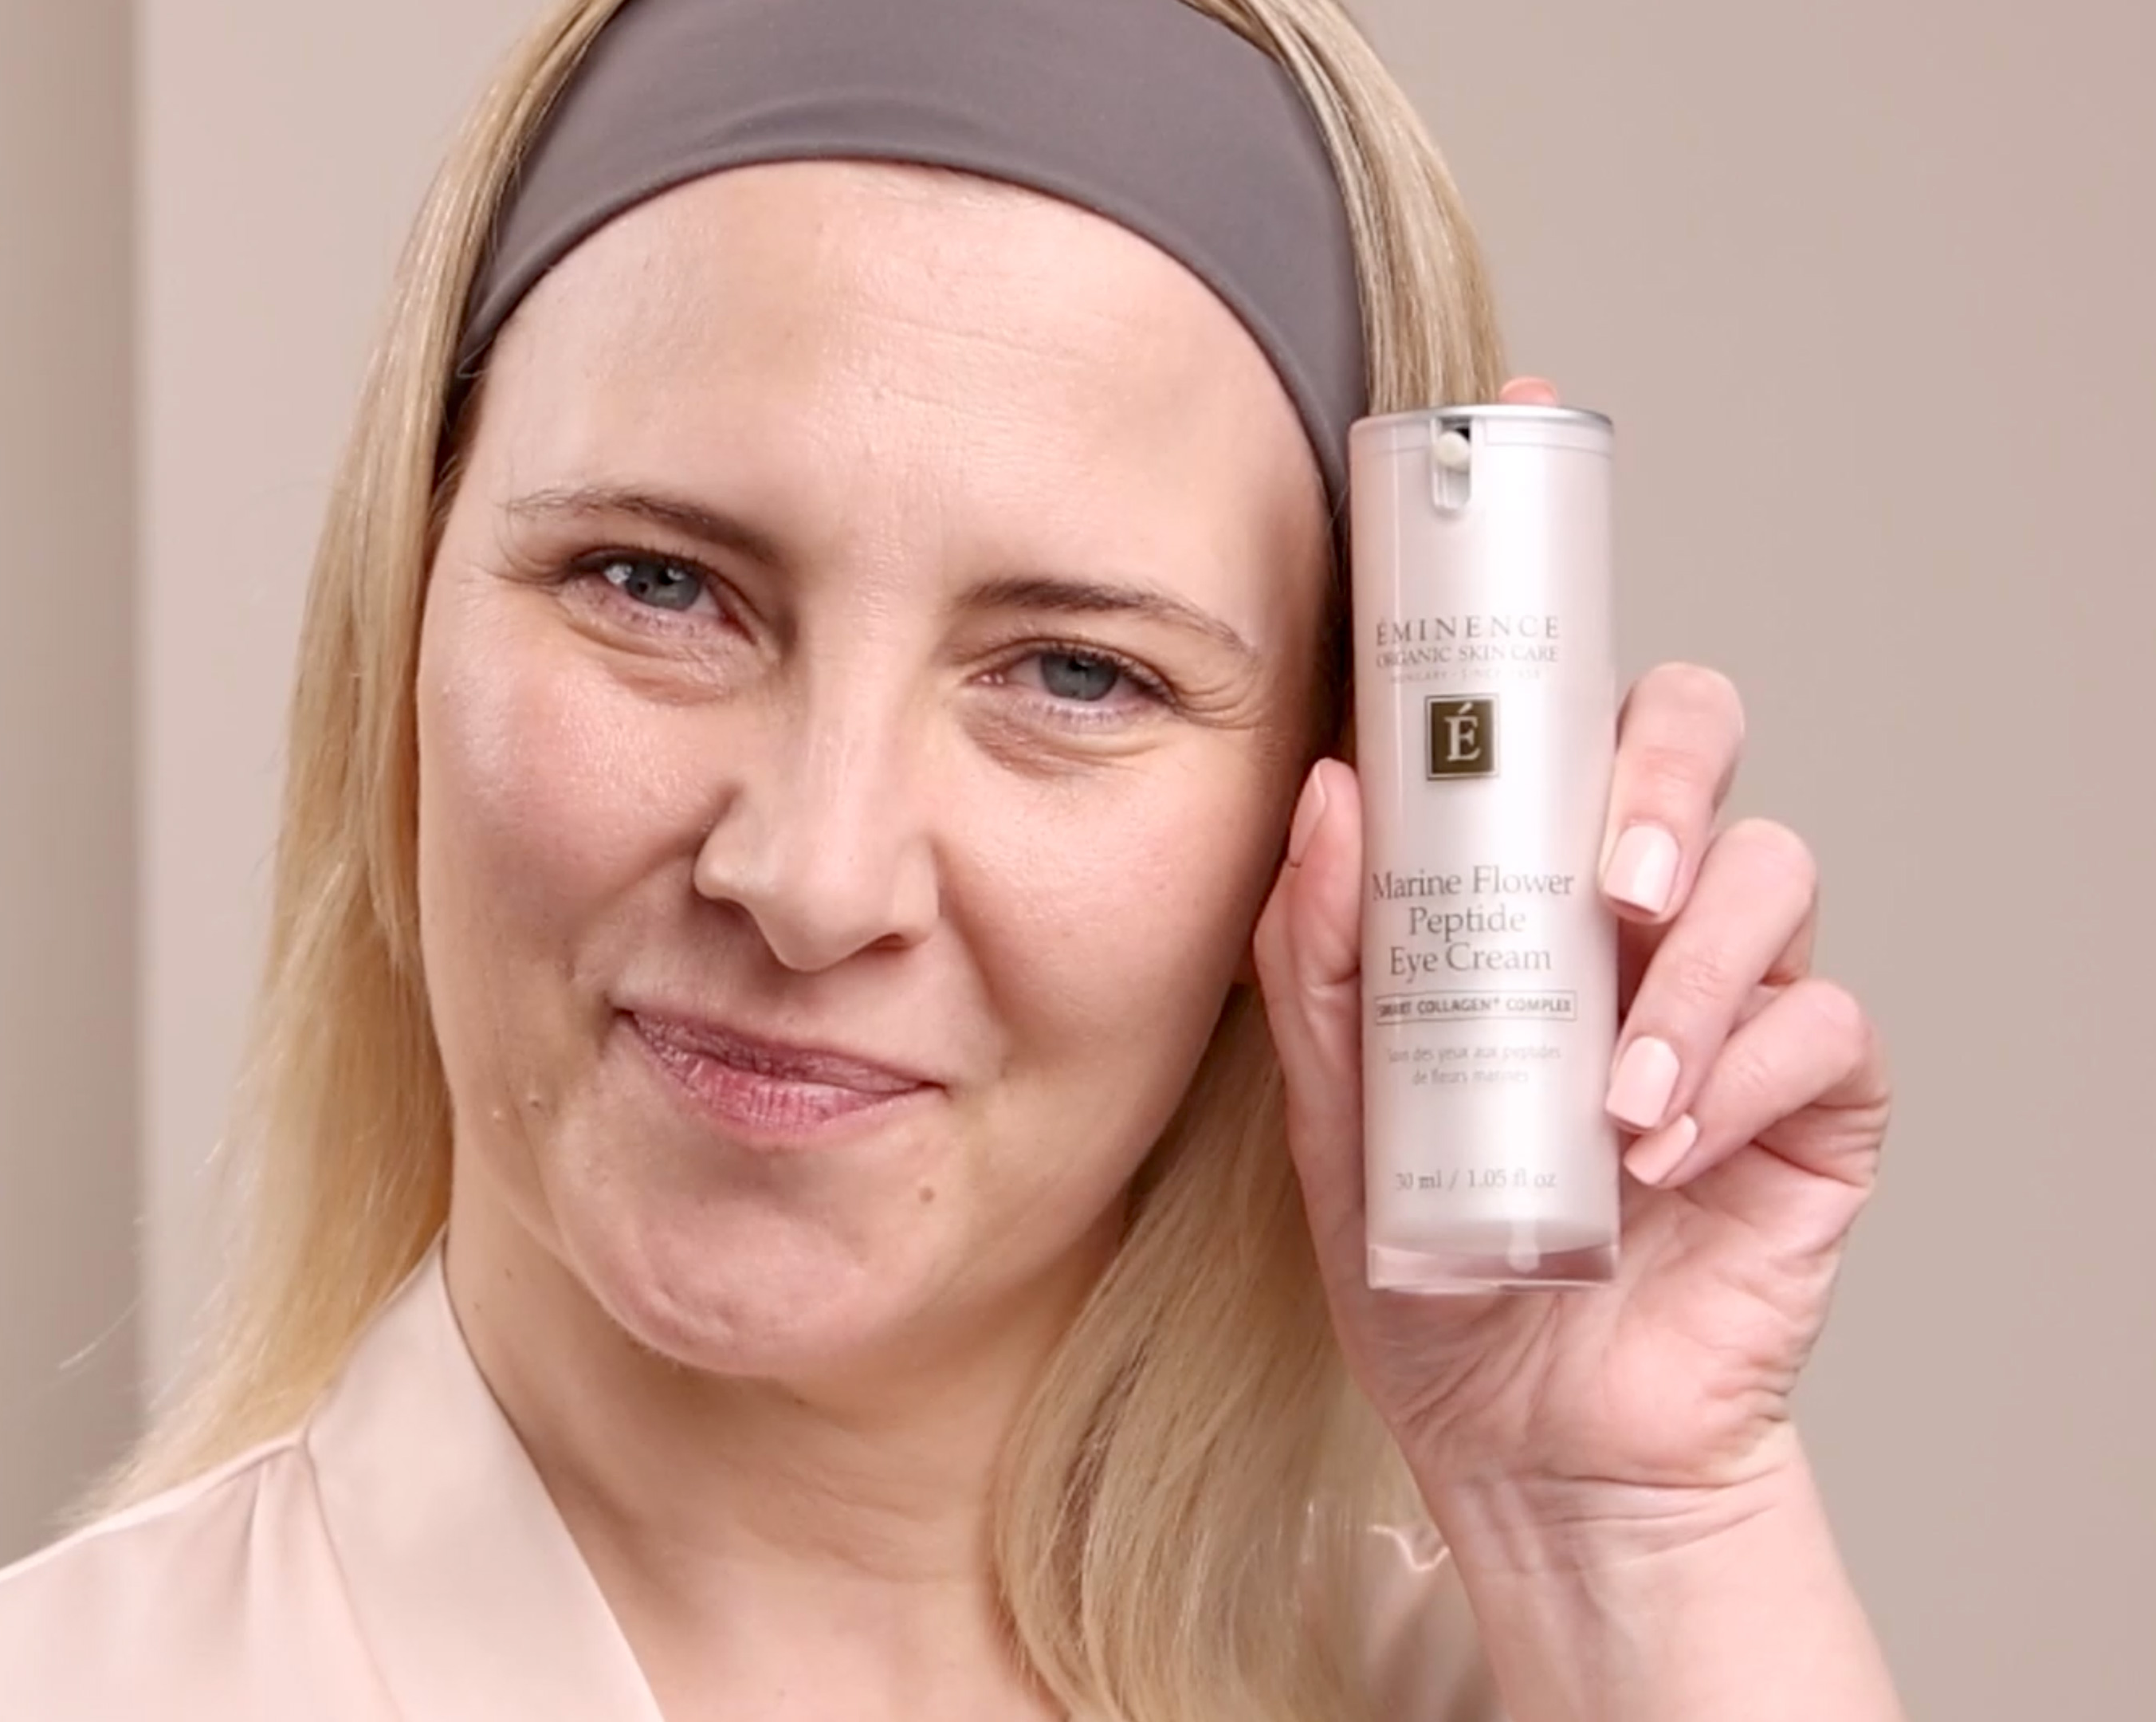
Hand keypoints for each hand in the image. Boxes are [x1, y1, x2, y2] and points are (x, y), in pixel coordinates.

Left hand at [1250, 378, 1893, 1558]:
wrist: (1515, 1429)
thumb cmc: (1428, 1253)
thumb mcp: (1334, 1103)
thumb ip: (1325, 955)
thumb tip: (1329, 790)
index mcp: (1519, 882)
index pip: (1549, 709)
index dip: (1543, 592)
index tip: (1515, 461)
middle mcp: (1638, 910)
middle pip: (1695, 738)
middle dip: (1658, 777)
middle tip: (1603, 877)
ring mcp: (1735, 995)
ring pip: (1774, 874)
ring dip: (1691, 968)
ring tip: (1612, 1082)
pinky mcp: (1813, 1098)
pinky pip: (1822, 1027)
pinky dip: (1737, 1073)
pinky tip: (1657, 1148)